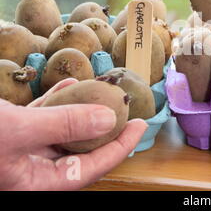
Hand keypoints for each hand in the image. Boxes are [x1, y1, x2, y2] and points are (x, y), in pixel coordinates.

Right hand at [0, 78, 147, 190]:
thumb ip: (64, 125)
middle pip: (80, 149)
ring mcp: (22, 154)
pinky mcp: (11, 137)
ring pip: (62, 132)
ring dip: (80, 109)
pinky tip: (68, 85)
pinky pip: (42, 120)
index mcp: (38, 183)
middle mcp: (33, 171)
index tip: (140, 125)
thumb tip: (109, 119)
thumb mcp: (19, 130)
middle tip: (122, 105)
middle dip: (103, 125)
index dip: (120, 146)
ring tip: (99, 90)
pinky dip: (56, 103)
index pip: (93, 167)